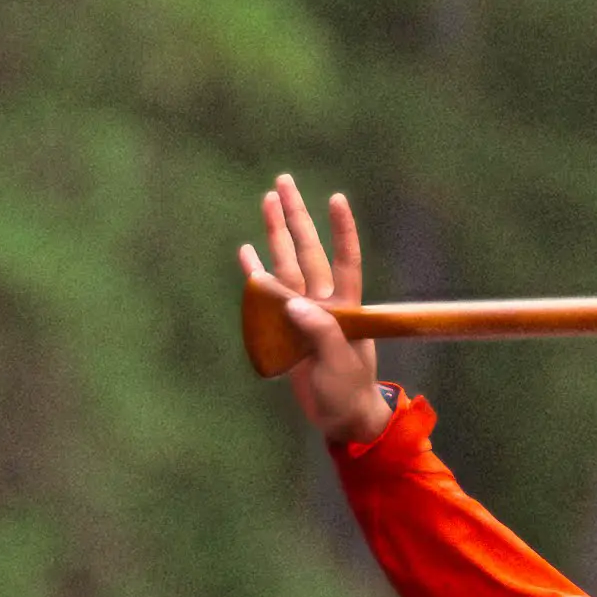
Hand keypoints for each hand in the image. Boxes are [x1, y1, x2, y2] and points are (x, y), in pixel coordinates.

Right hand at [240, 174, 389, 448]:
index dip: (341, 230)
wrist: (340, 414)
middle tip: (284, 182)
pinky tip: (247, 250)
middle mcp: (324, 301)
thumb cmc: (348, 391)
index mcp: (346, 307)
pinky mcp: (284, 326)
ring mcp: (304, 311)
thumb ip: (320, 333)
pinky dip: (257, 272)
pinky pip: (268, 293)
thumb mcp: (339, 364)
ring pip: (287, 264)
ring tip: (267, 200)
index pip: (345, 259)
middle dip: (296, 216)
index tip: (336, 198)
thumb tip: (295, 303)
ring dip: (276, 234)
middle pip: (308, 250)